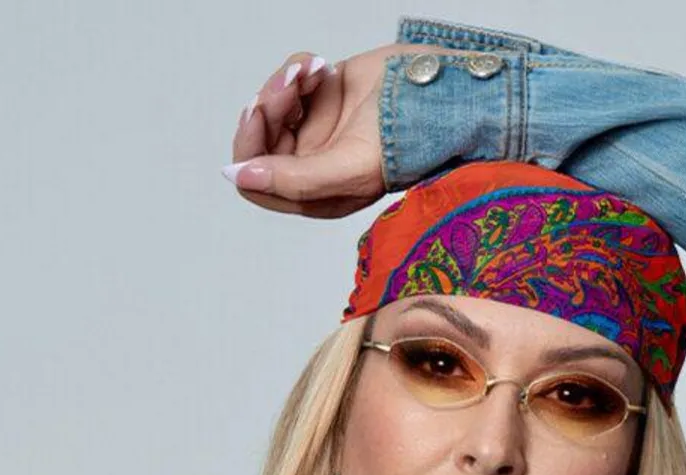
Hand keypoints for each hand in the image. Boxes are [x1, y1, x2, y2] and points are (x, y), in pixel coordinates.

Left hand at [225, 45, 485, 218]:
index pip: (255, 183)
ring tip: (312, 72)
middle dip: (269, 106)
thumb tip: (239, 177)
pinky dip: (299, 67)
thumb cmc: (410, 140)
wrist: (446, 91)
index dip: (249, 149)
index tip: (261, 114)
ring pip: (270, 105)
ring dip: (283, 83)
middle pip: (257, 141)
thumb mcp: (350, 170)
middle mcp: (311, 165)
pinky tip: (322, 68)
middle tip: (291, 85)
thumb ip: (293, 180)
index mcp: (316, 195)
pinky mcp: (323, 94)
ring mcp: (316, 127)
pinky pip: (289, 79)